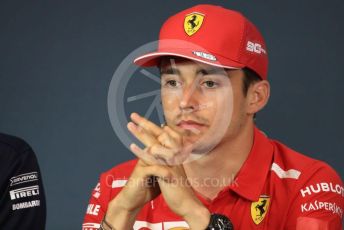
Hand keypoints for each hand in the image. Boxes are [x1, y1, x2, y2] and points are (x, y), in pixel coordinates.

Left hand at [128, 113, 209, 228]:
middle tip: (133, 115)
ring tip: (130, 125)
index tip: (142, 120)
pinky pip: (152, 159)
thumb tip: (164, 150)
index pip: (164, 134)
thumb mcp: (176, 170)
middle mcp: (174, 153)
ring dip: (140, 133)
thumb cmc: (180, 188)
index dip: (152, 126)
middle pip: (158, 134)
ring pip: (154, 143)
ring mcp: (171, 161)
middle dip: (145, 123)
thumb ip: (170, 159)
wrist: (188, 204)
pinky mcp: (166, 170)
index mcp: (176, 152)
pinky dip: (141, 151)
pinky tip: (131, 145)